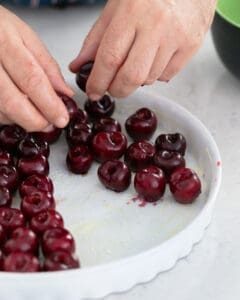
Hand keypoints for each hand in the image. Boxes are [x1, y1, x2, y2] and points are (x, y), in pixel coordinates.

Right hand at [0, 6, 73, 130]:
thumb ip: (48, 66)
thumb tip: (65, 93)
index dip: (49, 104)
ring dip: (22, 121)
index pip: (32, 79)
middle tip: (50, 124)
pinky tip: (17, 111)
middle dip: (36, 120)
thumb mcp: (26, 37)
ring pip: (1, 111)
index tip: (62, 118)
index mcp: (4, 41)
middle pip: (12, 102)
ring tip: (36, 116)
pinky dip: (8, 117)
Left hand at [70, 0, 215, 99]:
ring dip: (137, 79)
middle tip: (112, 88)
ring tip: (137, 61)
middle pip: (132, 76)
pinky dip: (155, 74)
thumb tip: (78, 67)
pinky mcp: (191, 46)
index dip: (98, 81)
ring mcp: (176, 36)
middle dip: (117, 90)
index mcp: (131, 11)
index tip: (93, 92)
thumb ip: (96, 39)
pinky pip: (166, 76)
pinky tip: (155, 58)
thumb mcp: (116, 7)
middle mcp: (156, 24)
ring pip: (149, 79)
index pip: (109, 58)